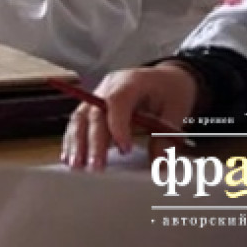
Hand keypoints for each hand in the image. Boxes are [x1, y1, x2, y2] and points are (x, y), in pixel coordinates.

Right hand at [61, 62, 198, 170]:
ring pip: (79, 117)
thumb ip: (166, 136)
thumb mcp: (176, 111)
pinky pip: (78, 122)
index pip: (117, 101)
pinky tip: (70, 158)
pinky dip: (73, 140)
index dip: (117, 126)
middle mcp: (109, 86)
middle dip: (93, 142)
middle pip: (94, 112)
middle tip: (96, 168)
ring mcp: (97, 95)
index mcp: (132, 81)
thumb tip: (159, 163)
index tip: (124, 150)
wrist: (165, 78)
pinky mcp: (92, 106)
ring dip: (76, 143)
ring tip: (76, 166)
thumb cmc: (171, 91)